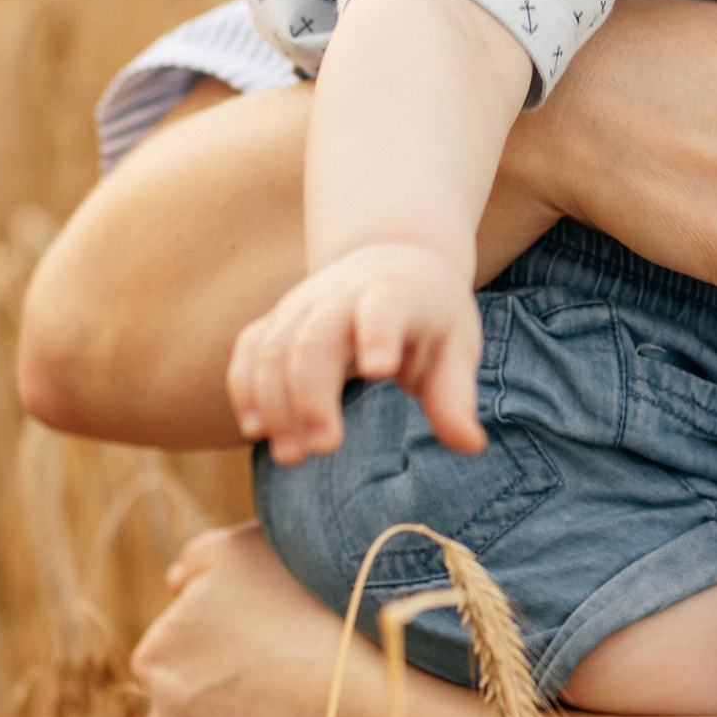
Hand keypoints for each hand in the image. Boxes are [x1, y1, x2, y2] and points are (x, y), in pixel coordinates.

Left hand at [135, 525, 385, 716]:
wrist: (368, 708)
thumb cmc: (314, 614)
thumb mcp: (246, 550)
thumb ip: (198, 561)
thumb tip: (176, 584)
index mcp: (158, 659)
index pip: (184, 656)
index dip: (236, 651)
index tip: (281, 647)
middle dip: (238, 709)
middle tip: (302, 691)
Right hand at [227, 238, 484, 459]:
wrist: (394, 260)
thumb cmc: (431, 315)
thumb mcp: (456, 345)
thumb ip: (455, 394)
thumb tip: (470, 445)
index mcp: (397, 295)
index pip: (384, 308)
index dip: (379, 334)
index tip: (380, 370)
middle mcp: (342, 295)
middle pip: (313, 339)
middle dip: (311, 395)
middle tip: (324, 448)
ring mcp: (302, 304)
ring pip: (273, 348)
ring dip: (275, 404)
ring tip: (292, 455)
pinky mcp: (277, 319)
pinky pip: (249, 349)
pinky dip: (245, 388)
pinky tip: (256, 429)